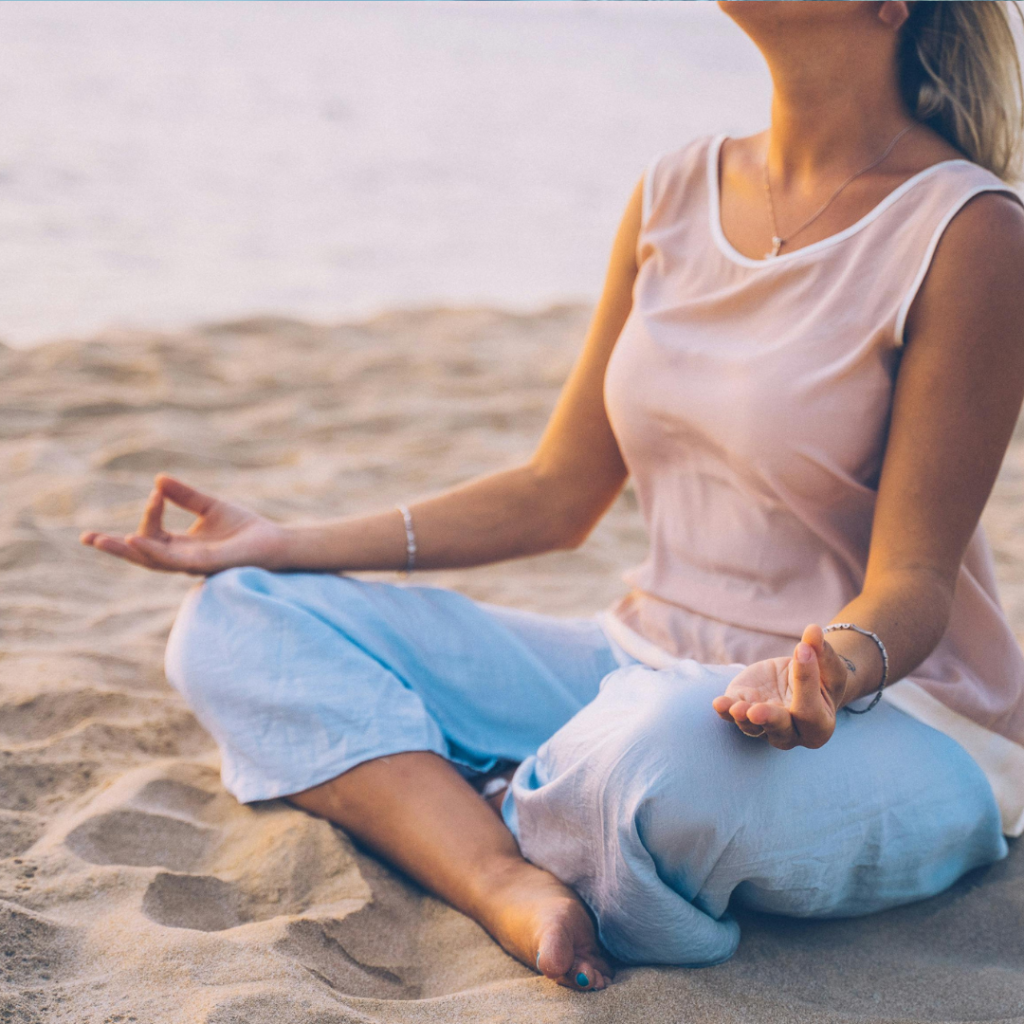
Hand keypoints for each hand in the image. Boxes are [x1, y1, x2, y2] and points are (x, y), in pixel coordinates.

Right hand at [80, 474, 286, 574]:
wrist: (275, 542)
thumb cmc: (245, 529)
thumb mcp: (210, 506)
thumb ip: (185, 496)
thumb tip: (157, 480)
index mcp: (182, 547)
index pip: (152, 533)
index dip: (150, 513)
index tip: (157, 493)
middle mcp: (183, 559)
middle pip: (141, 555)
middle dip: (114, 548)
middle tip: (87, 538)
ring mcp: (193, 564)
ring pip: (152, 560)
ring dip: (128, 550)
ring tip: (104, 541)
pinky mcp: (206, 565)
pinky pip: (174, 560)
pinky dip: (154, 551)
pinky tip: (137, 540)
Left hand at [711, 624, 849, 749]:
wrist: (803, 680)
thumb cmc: (823, 676)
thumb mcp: (827, 664)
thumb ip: (820, 651)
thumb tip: (814, 630)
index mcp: (819, 726)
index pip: (809, 709)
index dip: (806, 680)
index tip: (802, 649)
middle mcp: (792, 734)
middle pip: (780, 729)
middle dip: (768, 719)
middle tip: (756, 711)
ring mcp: (765, 726)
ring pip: (752, 727)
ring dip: (742, 717)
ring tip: (735, 707)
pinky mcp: (744, 710)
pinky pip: (732, 715)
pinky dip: (725, 710)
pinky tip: (719, 703)